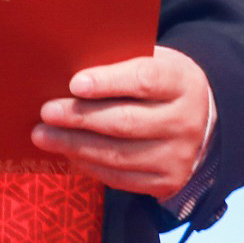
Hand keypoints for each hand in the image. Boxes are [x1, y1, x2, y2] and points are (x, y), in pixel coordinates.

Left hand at [32, 46, 213, 199]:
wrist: (199, 119)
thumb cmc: (159, 84)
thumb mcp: (152, 61)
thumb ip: (120, 62)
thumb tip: (67, 69)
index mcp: (183, 82)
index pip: (145, 80)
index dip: (108, 82)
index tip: (74, 83)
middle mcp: (186, 121)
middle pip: (126, 122)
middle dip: (80, 118)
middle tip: (47, 112)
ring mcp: (178, 155)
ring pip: (119, 154)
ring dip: (75, 146)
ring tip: (44, 136)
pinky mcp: (167, 181)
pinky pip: (121, 178)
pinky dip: (89, 165)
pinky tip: (68, 153)